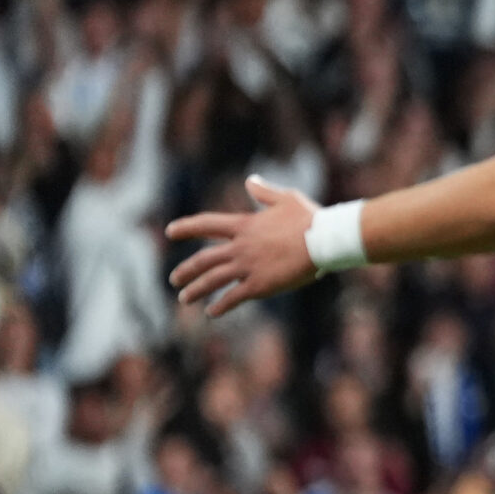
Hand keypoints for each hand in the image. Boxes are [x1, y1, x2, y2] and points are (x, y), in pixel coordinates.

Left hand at [165, 177, 322, 315]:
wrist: (324, 240)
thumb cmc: (309, 218)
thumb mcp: (285, 198)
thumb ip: (264, 192)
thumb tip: (251, 181)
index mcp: (244, 225)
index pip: (206, 224)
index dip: (186, 228)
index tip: (170, 232)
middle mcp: (240, 247)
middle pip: (203, 259)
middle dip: (185, 270)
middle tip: (174, 279)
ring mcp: (248, 267)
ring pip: (212, 280)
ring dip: (196, 290)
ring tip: (184, 299)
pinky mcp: (260, 285)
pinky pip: (233, 297)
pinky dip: (221, 305)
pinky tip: (212, 312)